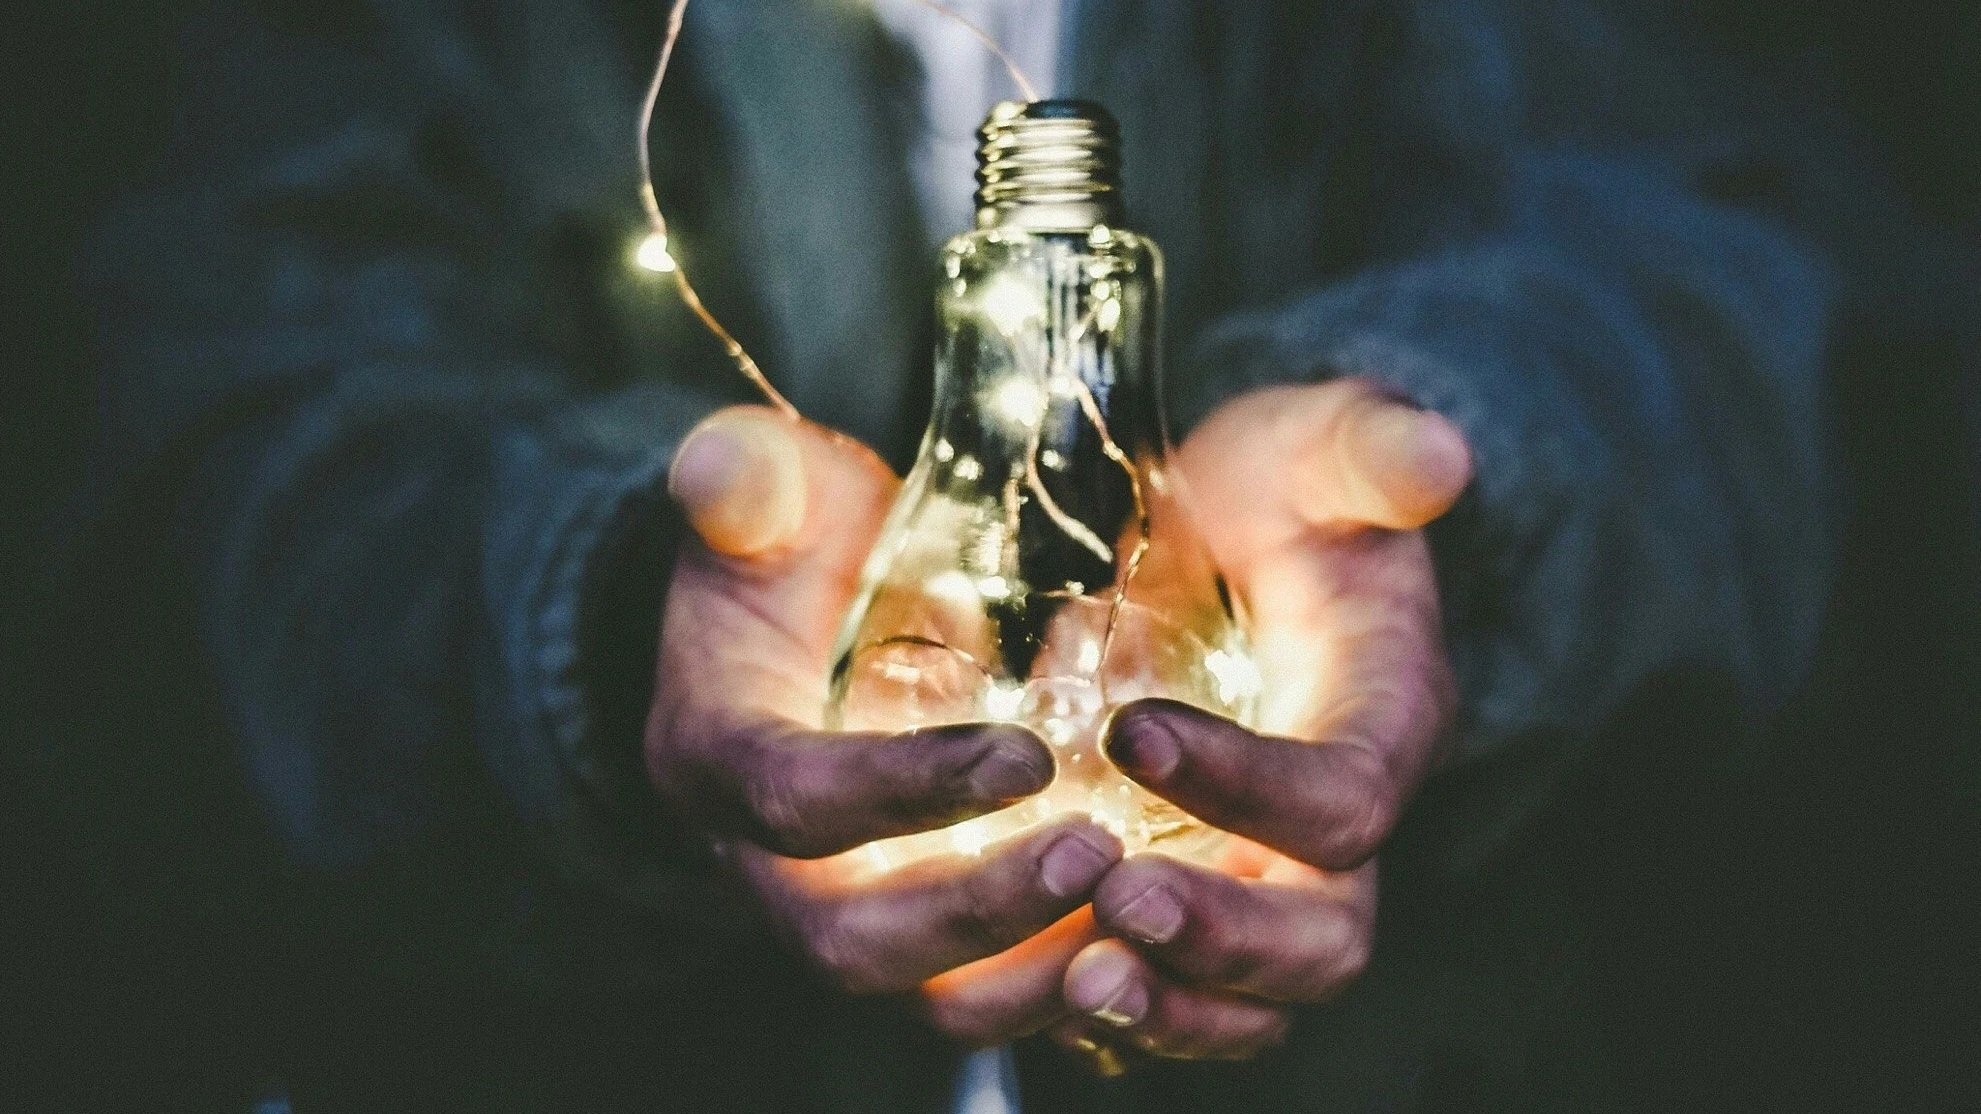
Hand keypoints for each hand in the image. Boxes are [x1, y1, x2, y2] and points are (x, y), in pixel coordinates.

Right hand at [646, 406, 1124, 1044]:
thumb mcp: (767, 494)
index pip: (793, 799)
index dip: (902, 791)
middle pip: (853, 941)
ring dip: (1034, 974)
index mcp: (718, 756)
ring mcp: (846, 911)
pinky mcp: (920, 935)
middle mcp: (767, 865)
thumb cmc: (791, 547)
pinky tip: (1158, 942)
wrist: (798, 618)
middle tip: (1099, 854)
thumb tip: (720, 468)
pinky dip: (1068, 987)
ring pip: (927, 998)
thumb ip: (747, 479)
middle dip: (977, 913)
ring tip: (1145, 914)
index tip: (1027, 756)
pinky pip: (986, 997)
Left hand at [1051, 380, 1471, 1066]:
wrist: (1231, 537)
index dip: (1251, 785)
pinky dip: (1119, 1015)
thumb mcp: (1316, 447)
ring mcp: (1267, 877)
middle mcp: (1336, 828)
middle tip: (1118, 903)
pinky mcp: (1199, 898)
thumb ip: (1369, 450)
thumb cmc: (1277, 492)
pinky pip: (1178, 997)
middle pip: (1322, 937)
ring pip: (1254, 1001)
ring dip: (1171, 1008)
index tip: (1132, 732)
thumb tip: (1438, 454)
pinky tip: (1034, 987)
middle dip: (1226, 938)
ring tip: (1078, 982)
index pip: (1344, 796)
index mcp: (1382, 722)